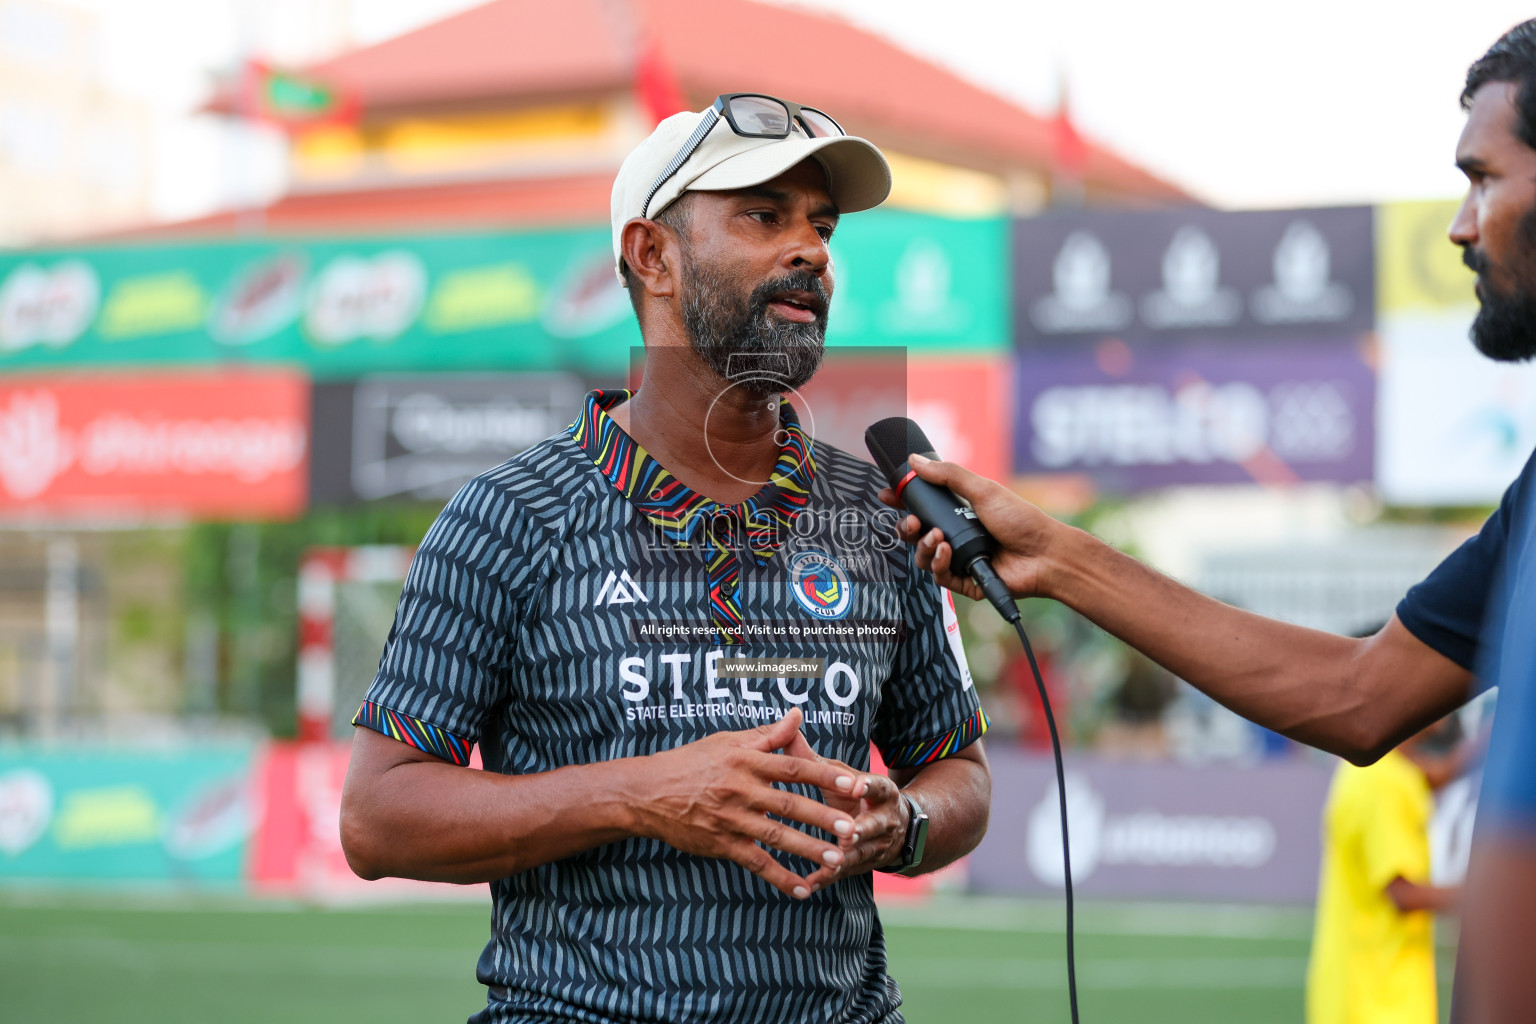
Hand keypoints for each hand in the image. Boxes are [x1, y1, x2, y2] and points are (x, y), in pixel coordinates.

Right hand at [629, 708, 866, 899]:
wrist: (648, 793)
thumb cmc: (691, 763)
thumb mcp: (727, 742)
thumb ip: (767, 735)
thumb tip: (798, 714)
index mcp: (746, 761)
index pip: (792, 767)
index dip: (824, 775)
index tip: (852, 782)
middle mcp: (740, 790)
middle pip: (788, 804)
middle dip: (822, 816)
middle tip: (852, 827)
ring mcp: (730, 820)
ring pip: (775, 836)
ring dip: (807, 849)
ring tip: (836, 860)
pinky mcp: (721, 844)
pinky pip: (755, 863)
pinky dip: (779, 878)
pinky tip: (802, 890)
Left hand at [780, 732, 906, 888]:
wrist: (894, 827)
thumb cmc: (855, 792)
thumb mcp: (842, 774)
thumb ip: (815, 758)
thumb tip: (789, 726)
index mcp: (882, 792)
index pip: (879, 786)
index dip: (869, 786)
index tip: (858, 785)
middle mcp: (885, 820)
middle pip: (875, 825)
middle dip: (863, 830)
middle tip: (848, 834)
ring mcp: (877, 846)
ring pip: (862, 854)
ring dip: (846, 859)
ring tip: (831, 862)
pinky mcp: (863, 865)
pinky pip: (844, 874)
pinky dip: (827, 878)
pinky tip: (809, 884)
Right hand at [877, 453, 1058, 600]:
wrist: (1045, 554)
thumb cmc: (1021, 520)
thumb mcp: (983, 490)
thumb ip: (948, 476)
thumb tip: (916, 460)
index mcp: (959, 512)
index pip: (922, 507)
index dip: (903, 502)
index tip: (888, 495)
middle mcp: (957, 535)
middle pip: (917, 534)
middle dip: (907, 527)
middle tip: (912, 522)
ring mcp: (960, 559)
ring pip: (923, 556)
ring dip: (924, 546)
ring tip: (937, 537)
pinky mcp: (964, 582)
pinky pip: (939, 575)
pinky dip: (939, 562)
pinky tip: (948, 551)